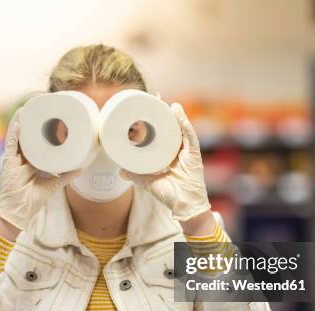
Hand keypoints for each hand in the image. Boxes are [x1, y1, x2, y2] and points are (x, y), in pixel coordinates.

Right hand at [0, 109, 80, 232]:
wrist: (19, 212)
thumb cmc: (32, 201)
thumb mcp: (53, 184)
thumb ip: (65, 176)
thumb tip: (81, 168)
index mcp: (31, 162)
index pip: (37, 142)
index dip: (44, 131)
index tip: (53, 120)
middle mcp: (22, 158)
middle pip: (28, 135)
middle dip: (34, 121)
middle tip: (44, 107)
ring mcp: (14, 159)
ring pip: (18, 135)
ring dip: (23, 120)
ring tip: (30, 106)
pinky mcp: (8, 162)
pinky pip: (11, 144)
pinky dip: (15, 132)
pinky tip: (20, 121)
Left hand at [120, 102, 210, 222]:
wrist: (185, 208)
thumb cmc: (170, 196)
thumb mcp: (148, 183)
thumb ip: (135, 175)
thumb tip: (119, 170)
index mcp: (169, 155)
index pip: (162, 134)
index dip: (155, 122)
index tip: (145, 109)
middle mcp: (179, 151)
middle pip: (172, 128)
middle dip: (164, 113)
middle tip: (153, 98)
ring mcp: (188, 153)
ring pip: (181, 129)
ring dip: (174, 114)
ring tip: (165, 102)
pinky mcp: (194, 156)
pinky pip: (190, 137)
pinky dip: (184, 124)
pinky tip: (177, 113)